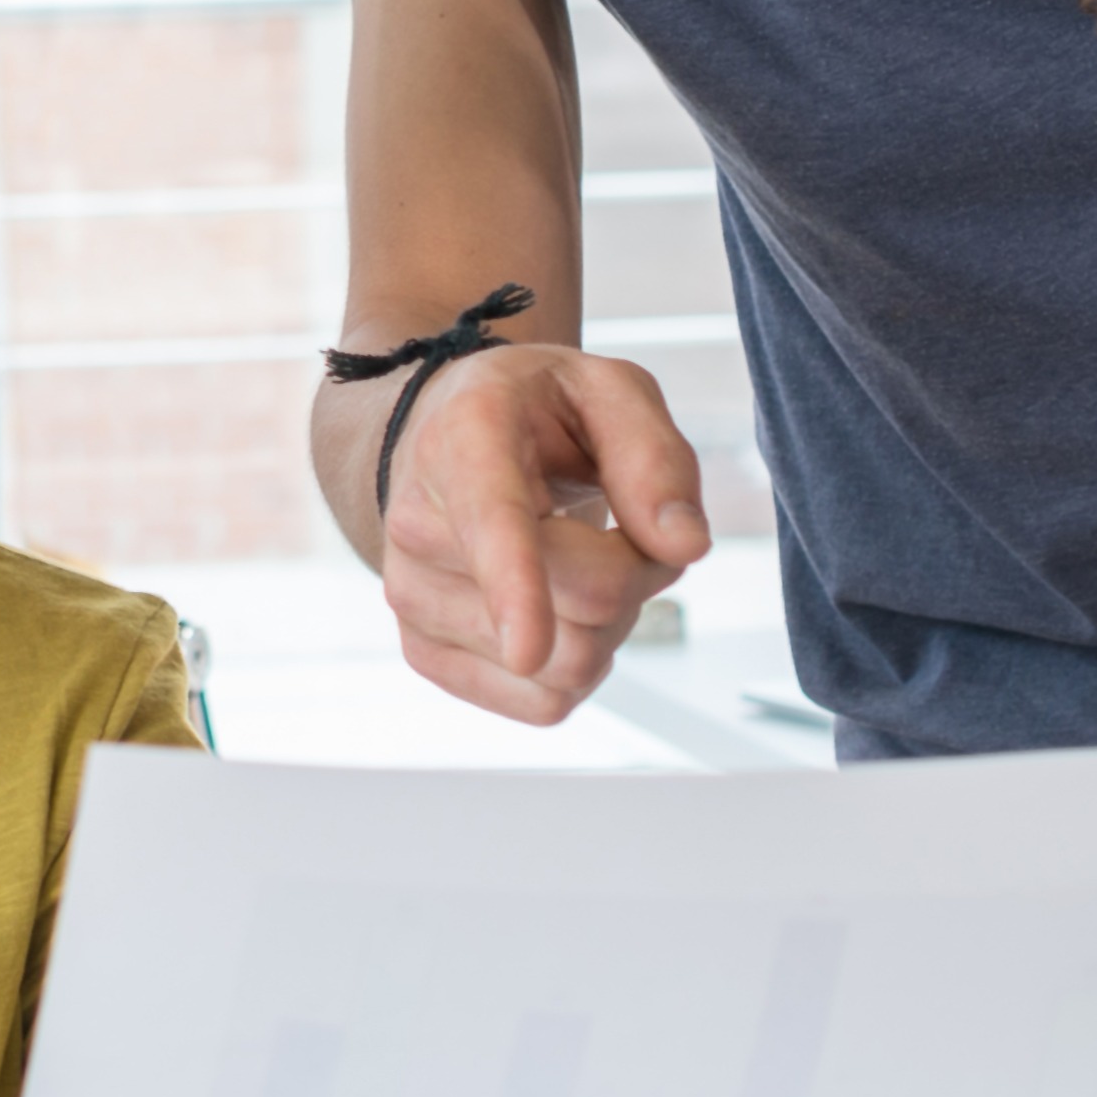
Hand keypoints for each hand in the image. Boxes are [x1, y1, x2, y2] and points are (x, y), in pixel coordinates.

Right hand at [365, 343, 714, 725]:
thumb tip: (683, 545)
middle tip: (626, 529)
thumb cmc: (534, 414)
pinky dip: (575, 666)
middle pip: (586, 603)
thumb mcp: (611, 392)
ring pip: (567, 667)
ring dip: (608, 626)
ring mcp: (413, 597)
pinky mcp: (426, 654)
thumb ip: (655, 460)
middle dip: (639, 575)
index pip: (495, 525)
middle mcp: (420, 522)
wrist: (444, 439)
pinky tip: (555, 609)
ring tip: (583, 562)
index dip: (516, 588)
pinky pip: (543, 704)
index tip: (527, 649)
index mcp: (465, 440)